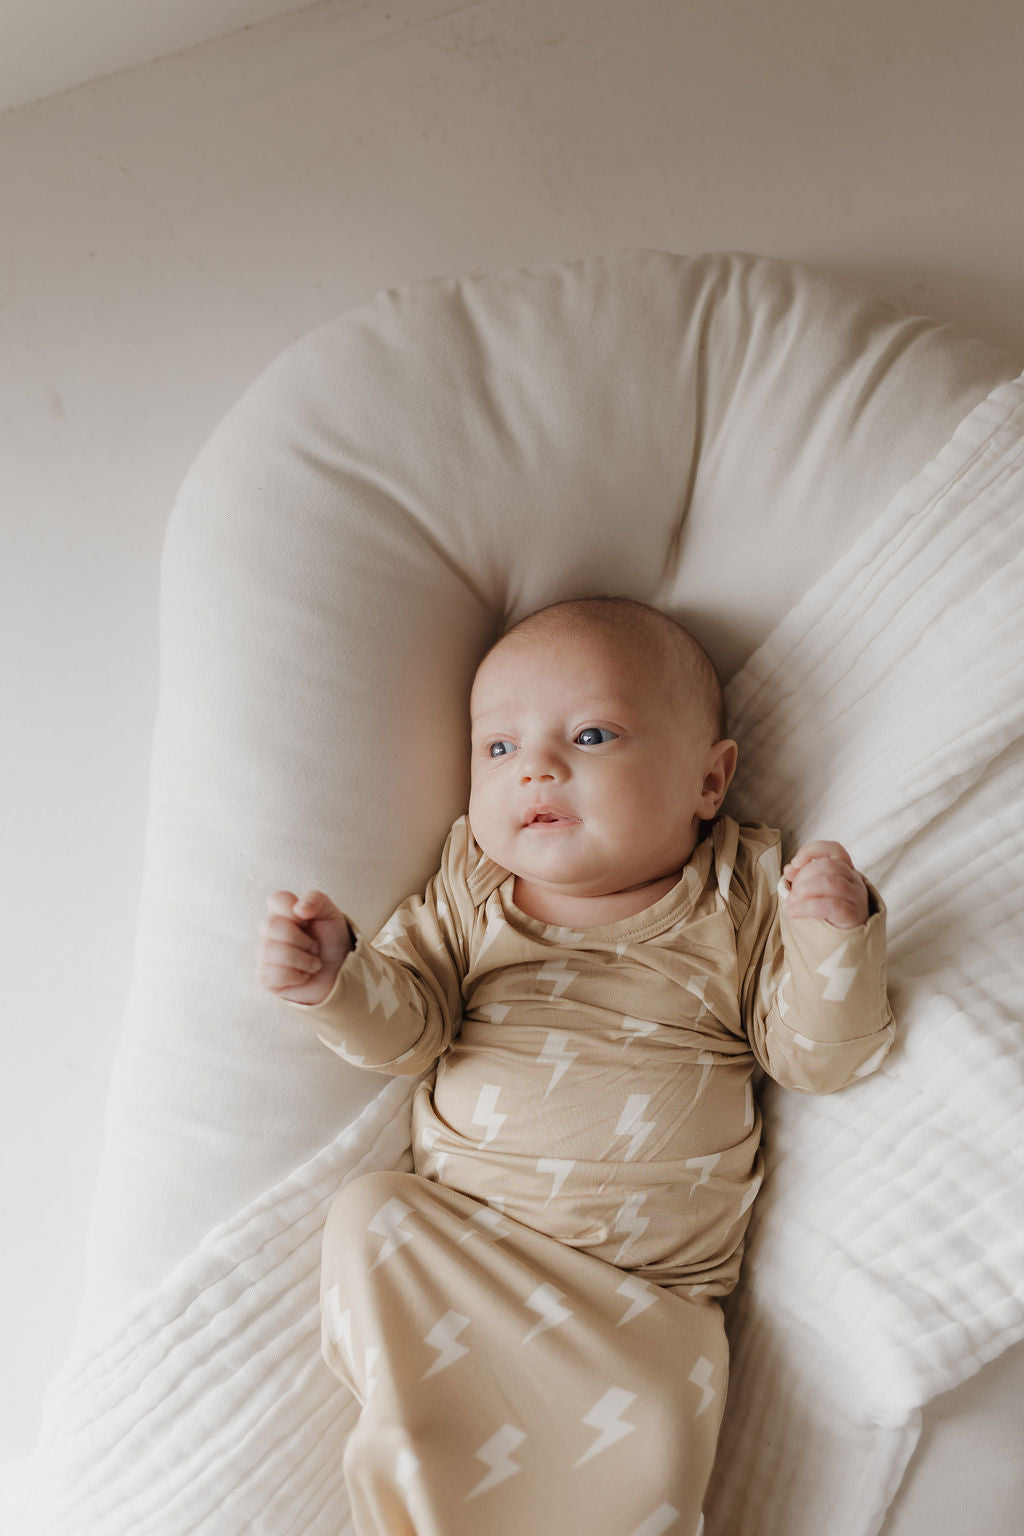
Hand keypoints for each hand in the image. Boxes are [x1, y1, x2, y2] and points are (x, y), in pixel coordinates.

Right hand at [257, 889, 353, 1004]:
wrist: (340, 973)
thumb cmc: (331, 942)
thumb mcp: (330, 914)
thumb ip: (316, 900)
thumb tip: (299, 908)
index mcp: (284, 913)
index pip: (275, 900)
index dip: (292, 910)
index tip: (307, 921)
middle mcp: (270, 932)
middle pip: (271, 925)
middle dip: (301, 939)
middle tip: (315, 947)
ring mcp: (264, 954)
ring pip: (269, 950)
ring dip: (302, 960)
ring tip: (312, 963)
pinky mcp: (264, 977)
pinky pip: (271, 974)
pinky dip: (295, 977)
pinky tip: (303, 976)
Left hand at [781, 842, 868, 928]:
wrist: (842, 947)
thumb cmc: (825, 917)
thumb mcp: (813, 893)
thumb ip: (802, 878)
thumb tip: (790, 869)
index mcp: (845, 871)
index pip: (834, 849)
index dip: (812, 851)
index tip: (794, 864)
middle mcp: (854, 880)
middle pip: (828, 865)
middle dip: (803, 877)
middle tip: (790, 894)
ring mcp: (857, 897)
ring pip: (831, 882)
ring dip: (803, 891)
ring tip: (790, 904)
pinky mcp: (855, 915)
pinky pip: (831, 905)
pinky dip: (807, 907)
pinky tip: (793, 912)